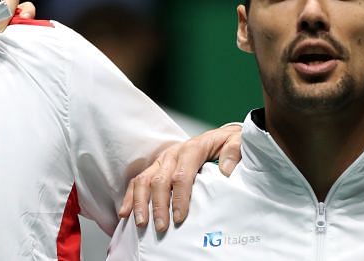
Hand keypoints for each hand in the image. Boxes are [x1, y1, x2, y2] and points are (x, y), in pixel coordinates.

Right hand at [118, 123, 241, 231]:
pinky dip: (130, 197)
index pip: (182, 174)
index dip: (179, 196)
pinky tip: (125, 212)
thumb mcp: (238, 141)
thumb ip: (234, 151)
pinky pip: (138, 180)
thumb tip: (225, 169)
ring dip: (140, 202)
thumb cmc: (228, 143)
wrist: (220, 137)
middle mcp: (174, 153)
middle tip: (161, 227)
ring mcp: (162, 160)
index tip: (179, 216)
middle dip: (158, 205)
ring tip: (140, 222)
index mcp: (193, 148)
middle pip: (160, 179)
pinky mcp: (156, 167)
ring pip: (144, 179)